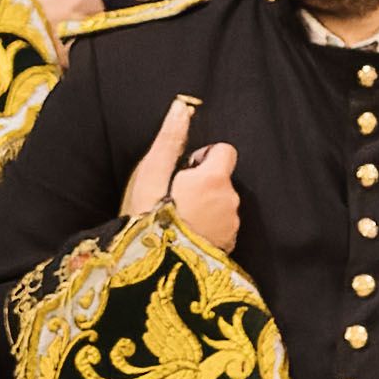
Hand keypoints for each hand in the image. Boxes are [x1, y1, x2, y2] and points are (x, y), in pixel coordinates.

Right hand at [27, 0, 106, 32]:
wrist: (0, 16)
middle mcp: (77, 0)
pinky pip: (72, 36)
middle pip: (97, 5)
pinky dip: (68, 35)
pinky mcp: (62, 39)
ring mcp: (71, 21)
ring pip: (87, 20)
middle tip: (77, 2)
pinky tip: (58, 31)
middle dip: (90, 4)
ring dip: (81, 17)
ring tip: (67, 16)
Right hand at [120, 96, 238, 252]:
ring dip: (205, 207)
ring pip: (222, 204)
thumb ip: (170, 139)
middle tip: (171, 199)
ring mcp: (232, 227)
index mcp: (214, 179)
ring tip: (176, 221)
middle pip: (222, 180)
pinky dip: (208, 227)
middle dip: (202, 184)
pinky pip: (222, 227)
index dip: (203, 158)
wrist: (153, 272)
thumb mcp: (151, 174)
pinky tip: (185, 236)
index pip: (225, 150)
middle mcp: (231, 201)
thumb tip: (182, 107)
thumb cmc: (146, 216)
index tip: (181, 172)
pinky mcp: (229, 248)